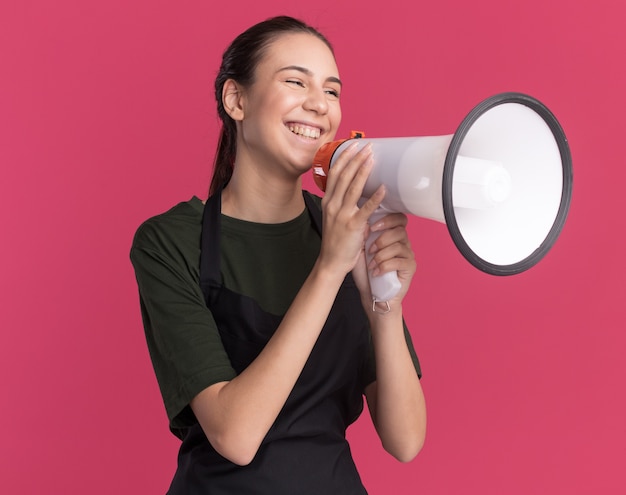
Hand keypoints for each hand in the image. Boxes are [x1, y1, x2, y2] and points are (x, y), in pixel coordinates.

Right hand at [318, 142, 384, 275]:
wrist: (331, 262)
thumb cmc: (335, 240)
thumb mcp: (334, 216)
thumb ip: (342, 202)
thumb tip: (357, 189)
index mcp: (327, 201)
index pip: (335, 173)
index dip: (345, 158)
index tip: (355, 146)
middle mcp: (332, 205)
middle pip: (344, 176)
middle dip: (356, 159)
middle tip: (368, 146)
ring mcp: (342, 215)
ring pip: (353, 188)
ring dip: (363, 171)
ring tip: (373, 158)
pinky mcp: (353, 226)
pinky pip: (365, 209)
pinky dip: (375, 198)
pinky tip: (383, 188)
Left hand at [352, 211, 415, 308]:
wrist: (371, 295)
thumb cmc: (365, 273)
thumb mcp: (360, 251)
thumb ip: (363, 235)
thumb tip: (366, 222)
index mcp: (392, 235)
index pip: (399, 218)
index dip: (387, 220)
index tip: (372, 227)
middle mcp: (403, 243)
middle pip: (399, 231)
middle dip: (382, 239)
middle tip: (370, 249)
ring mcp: (408, 255)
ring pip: (398, 246)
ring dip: (381, 255)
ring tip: (371, 264)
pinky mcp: (410, 267)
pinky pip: (399, 261)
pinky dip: (385, 266)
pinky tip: (376, 272)